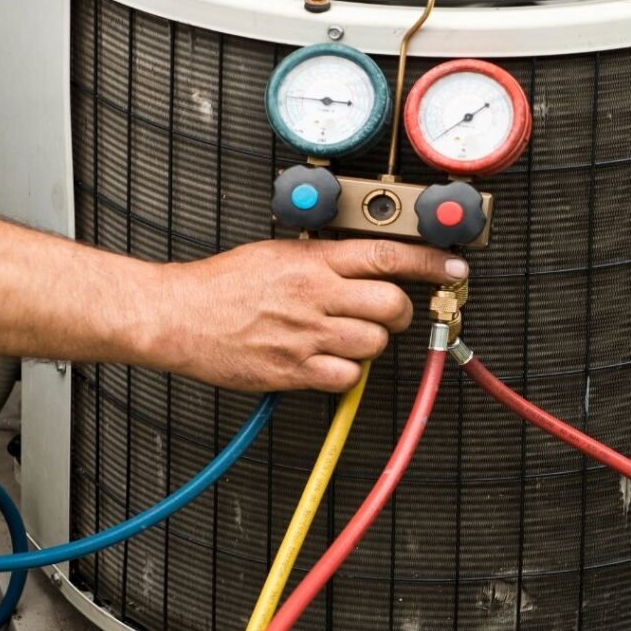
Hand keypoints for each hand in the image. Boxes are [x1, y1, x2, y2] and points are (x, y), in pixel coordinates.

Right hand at [148, 238, 468, 392]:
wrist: (178, 316)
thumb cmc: (221, 285)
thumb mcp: (276, 253)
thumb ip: (322, 259)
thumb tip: (362, 265)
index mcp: (313, 261)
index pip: (387, 254)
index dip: (430, 262)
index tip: (452, 268)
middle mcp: (315, 295)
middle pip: (393, 305)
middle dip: (401, 312)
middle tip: (390, 314)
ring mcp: (306, 335)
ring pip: (373, 343)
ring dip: (370, 343)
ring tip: (347, 338)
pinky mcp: (294, 370)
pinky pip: (347, 377)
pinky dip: (346, 374)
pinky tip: (328, 363)